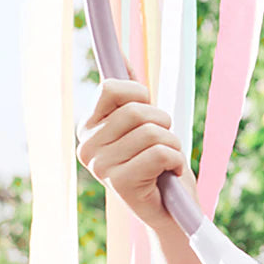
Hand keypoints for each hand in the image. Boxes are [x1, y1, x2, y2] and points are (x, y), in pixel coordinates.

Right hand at [76, 65, 194, 230]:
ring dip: (173, 145)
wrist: (172, 209)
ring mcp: (99, 166)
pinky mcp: (119, 183)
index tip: (147, 113)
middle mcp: (87, 146)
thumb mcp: (146, 122)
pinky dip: (176, 161)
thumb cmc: (159, 162)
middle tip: (162, 145)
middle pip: (137, 110)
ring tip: (166, 162)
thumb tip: (121, 54)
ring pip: (153, 132)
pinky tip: (169, 174)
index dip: (139, 94)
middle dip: (164, 124)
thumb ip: (131, 92)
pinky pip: (160, 152)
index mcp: (89, 127)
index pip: (110, 86)